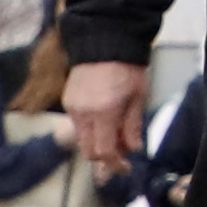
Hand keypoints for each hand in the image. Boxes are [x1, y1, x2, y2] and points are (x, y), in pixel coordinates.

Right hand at [63, 61, 145, 176]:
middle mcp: (83, 112)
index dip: (115, 165)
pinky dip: (90, 130)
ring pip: (81, 139)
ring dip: (97, 143)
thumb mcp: (138, 97)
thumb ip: (133, 126)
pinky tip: (105, 121)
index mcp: (104, 111)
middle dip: (105, 158)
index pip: (104, 151)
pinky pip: (78, 124)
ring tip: (116, 134)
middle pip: (88, 150)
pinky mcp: (68, 100)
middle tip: (122, 154)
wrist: (105, 39)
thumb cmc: (127, 66)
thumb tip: (132, 149)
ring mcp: (72, 106)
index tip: (126, 167)